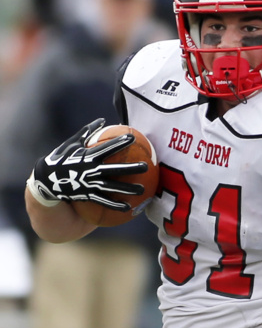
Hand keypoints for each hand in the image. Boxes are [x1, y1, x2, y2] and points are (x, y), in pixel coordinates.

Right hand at [29, 119, 146, 209]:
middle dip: (131, 168)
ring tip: (143, 189)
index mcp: (88, 155)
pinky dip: (116, 205)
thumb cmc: (61, 158)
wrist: (47, 180)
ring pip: (113, 187)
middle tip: (146, 167)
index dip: (120, 142)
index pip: (108, 147)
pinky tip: (129, 207)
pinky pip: (104, 202)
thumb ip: (87, 131)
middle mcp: (91, 170)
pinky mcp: (88, 196)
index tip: (132, 137)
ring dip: (128, 189)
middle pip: (116, 169)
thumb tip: (102, 120)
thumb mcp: (72, 143)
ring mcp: (90, 184)